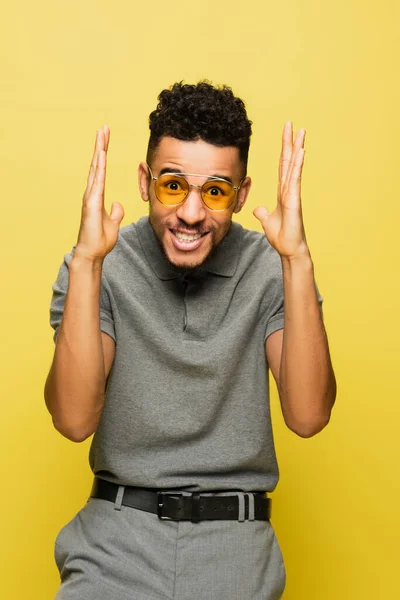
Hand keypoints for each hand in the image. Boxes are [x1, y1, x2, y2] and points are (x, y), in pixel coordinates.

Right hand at [75, 126, 124, 262]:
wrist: (92, 253)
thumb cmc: (100, 240)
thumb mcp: (113, 223)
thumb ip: (115, 212)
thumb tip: (118, 204)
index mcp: (97, 195)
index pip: (102, 170)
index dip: (104, 154)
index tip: (105, 139)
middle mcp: (92, 193)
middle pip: (97, 165)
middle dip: (100, 146)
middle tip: (104, 128)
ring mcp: (90, 197)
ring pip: (96, 169)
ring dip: (99, 151)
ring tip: (101, 134)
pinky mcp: (91, 203)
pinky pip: (97, 181)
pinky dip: (99, 167)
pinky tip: (101, 155)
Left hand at [253, 121, 309, 260]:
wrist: (288, 249)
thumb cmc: (281, 236)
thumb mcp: (267, 221)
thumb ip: (263, 213)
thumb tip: (258, 209)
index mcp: (282, 191)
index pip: (282, 166)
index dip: (283, 149)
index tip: (286, 134)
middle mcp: (288, 189)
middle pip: (288, 161)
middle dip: (290, 142)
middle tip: (291, 124)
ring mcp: (292, 193)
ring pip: (294, 166)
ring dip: (297, 148)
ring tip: (301, 131)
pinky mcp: (294, 200)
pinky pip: (295, 179)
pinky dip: (297, 165)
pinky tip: (300, 151)